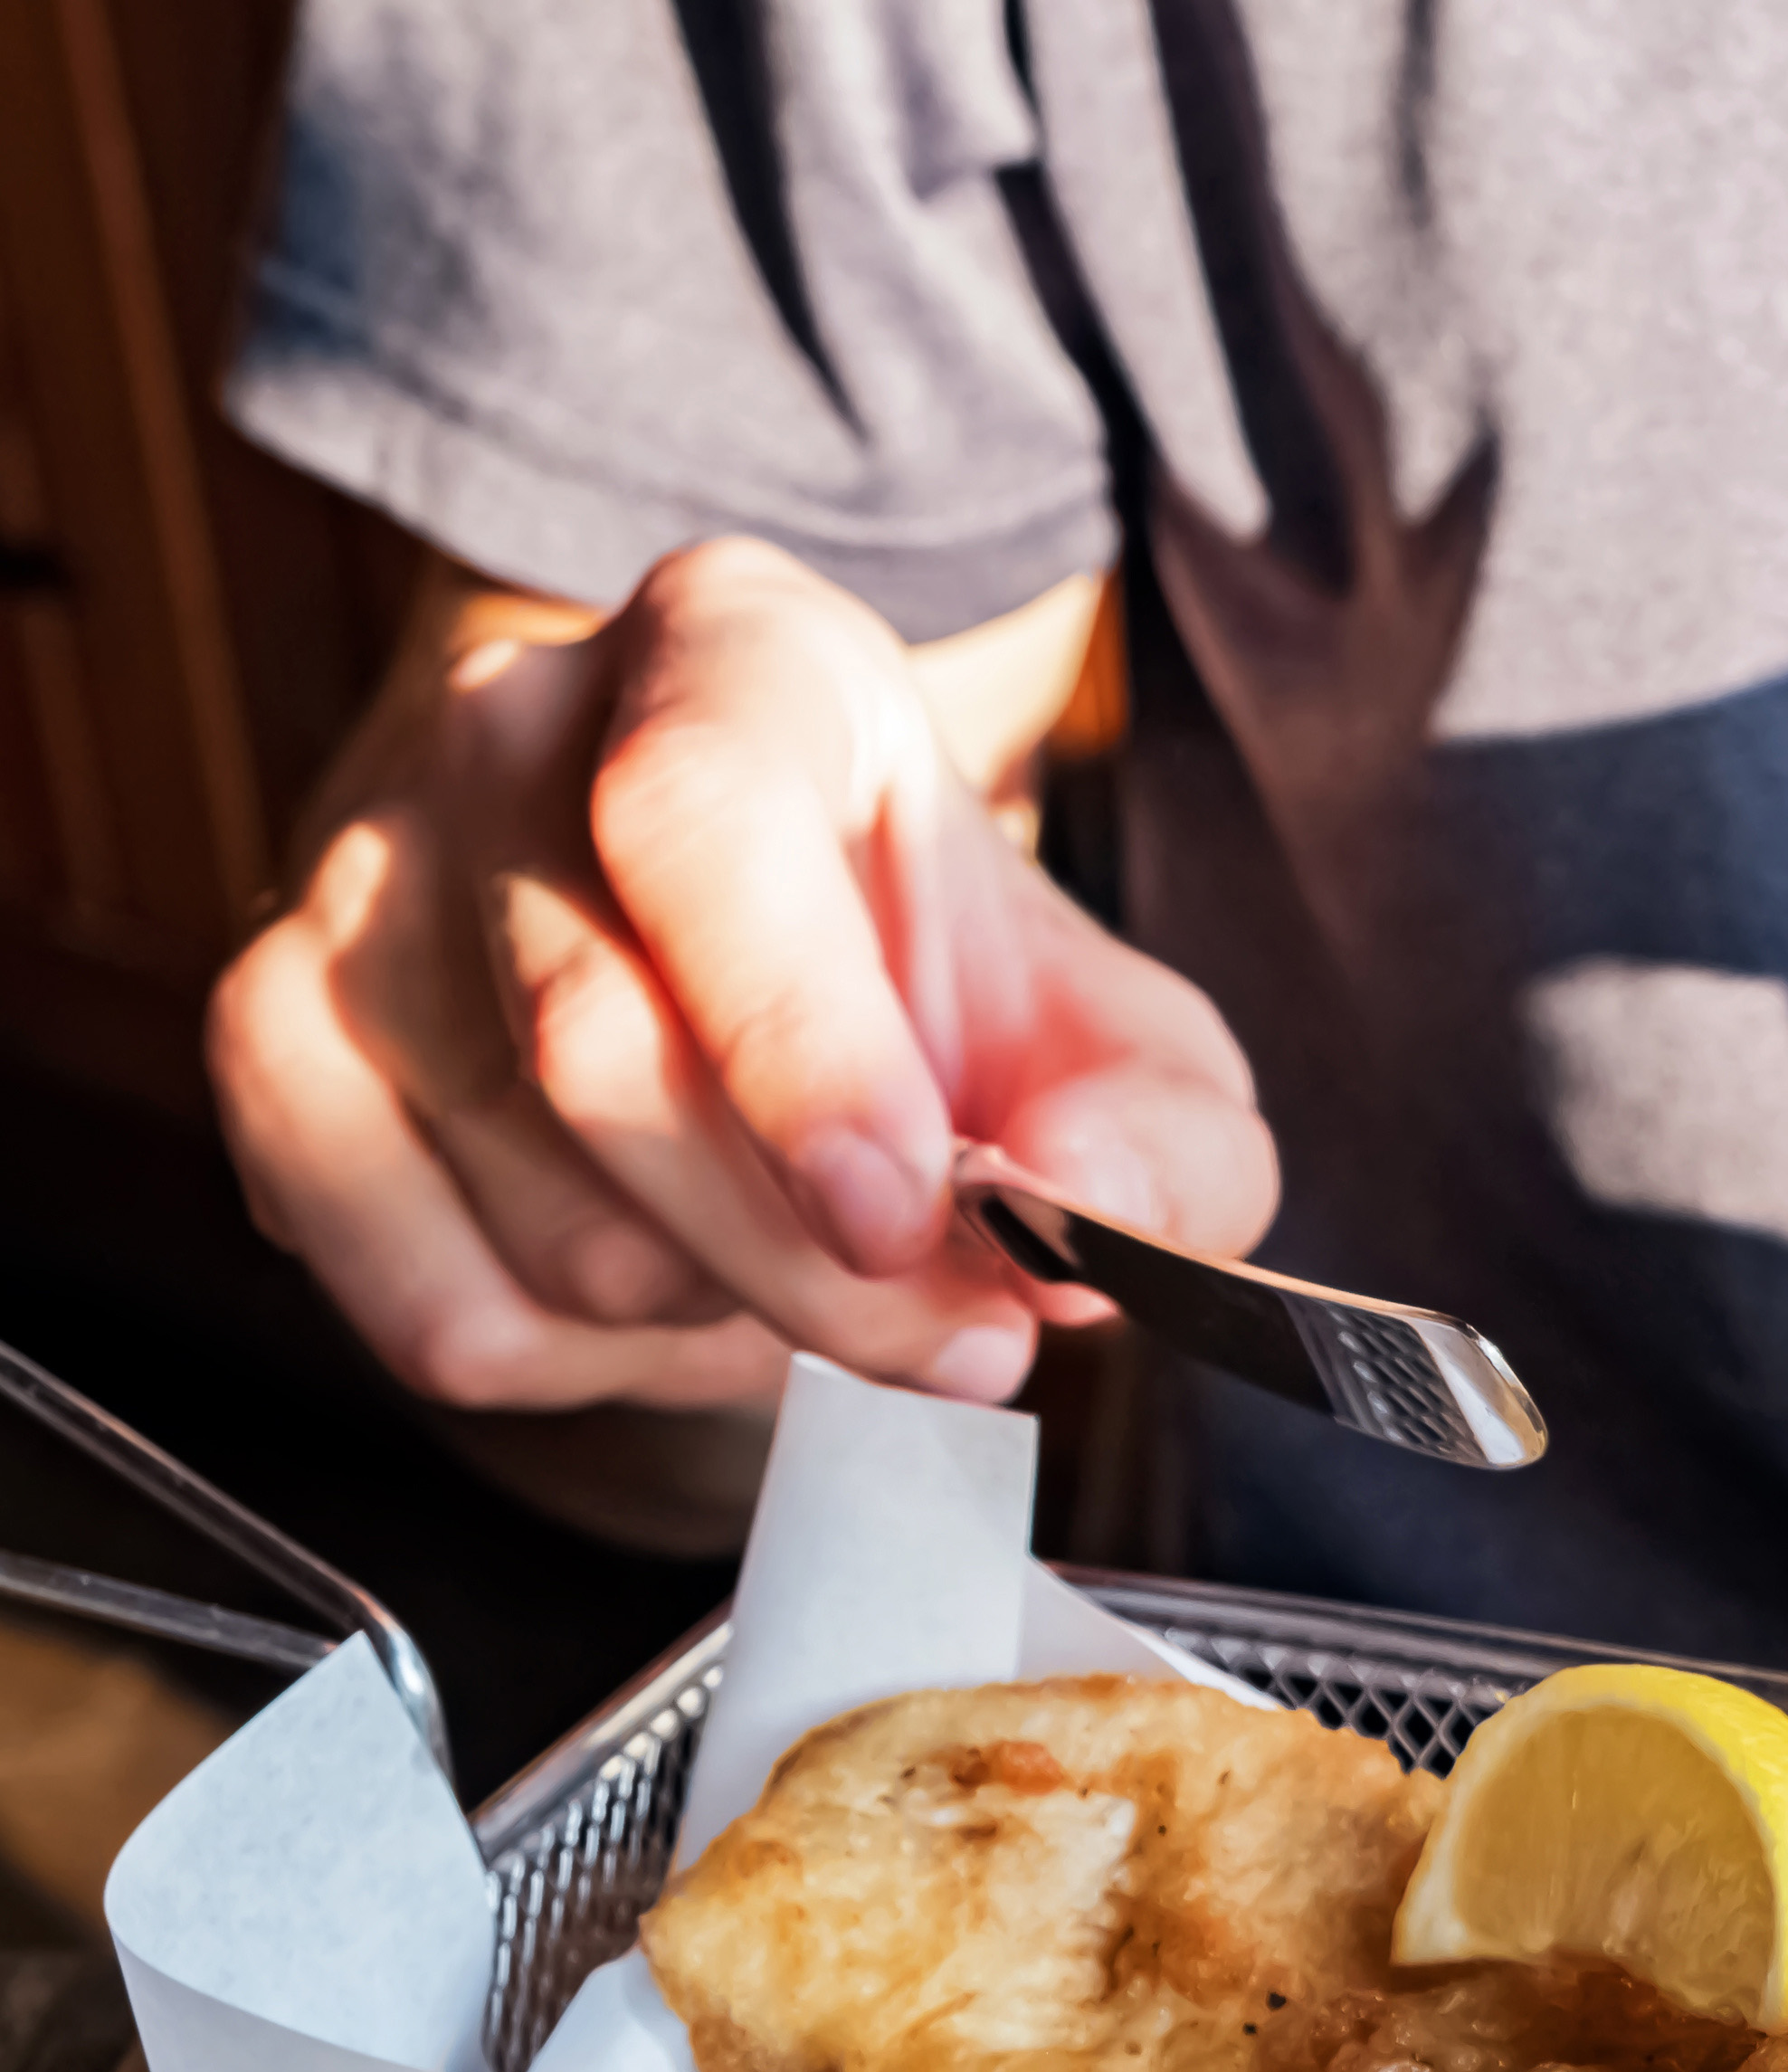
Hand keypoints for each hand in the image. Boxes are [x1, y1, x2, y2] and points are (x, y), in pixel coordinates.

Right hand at [208, 538, 1275, 1411]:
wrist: (790, 968)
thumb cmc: (950, 996)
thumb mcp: (1128, 1049)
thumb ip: (1170, 1143)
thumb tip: (1092, 1210)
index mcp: (733, 653)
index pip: (697, 817)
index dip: (799, 1047)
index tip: (908, 1214)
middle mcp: (507, 732)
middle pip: (600, 1052)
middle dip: (807, 1264)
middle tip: (948, 1332)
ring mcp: (360, 886)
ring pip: (532, 1213)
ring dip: (717, 1314)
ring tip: (800, 1259)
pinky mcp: (278, 1049)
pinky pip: (428, 1306)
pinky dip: (586, 1363)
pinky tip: (672, 1292)